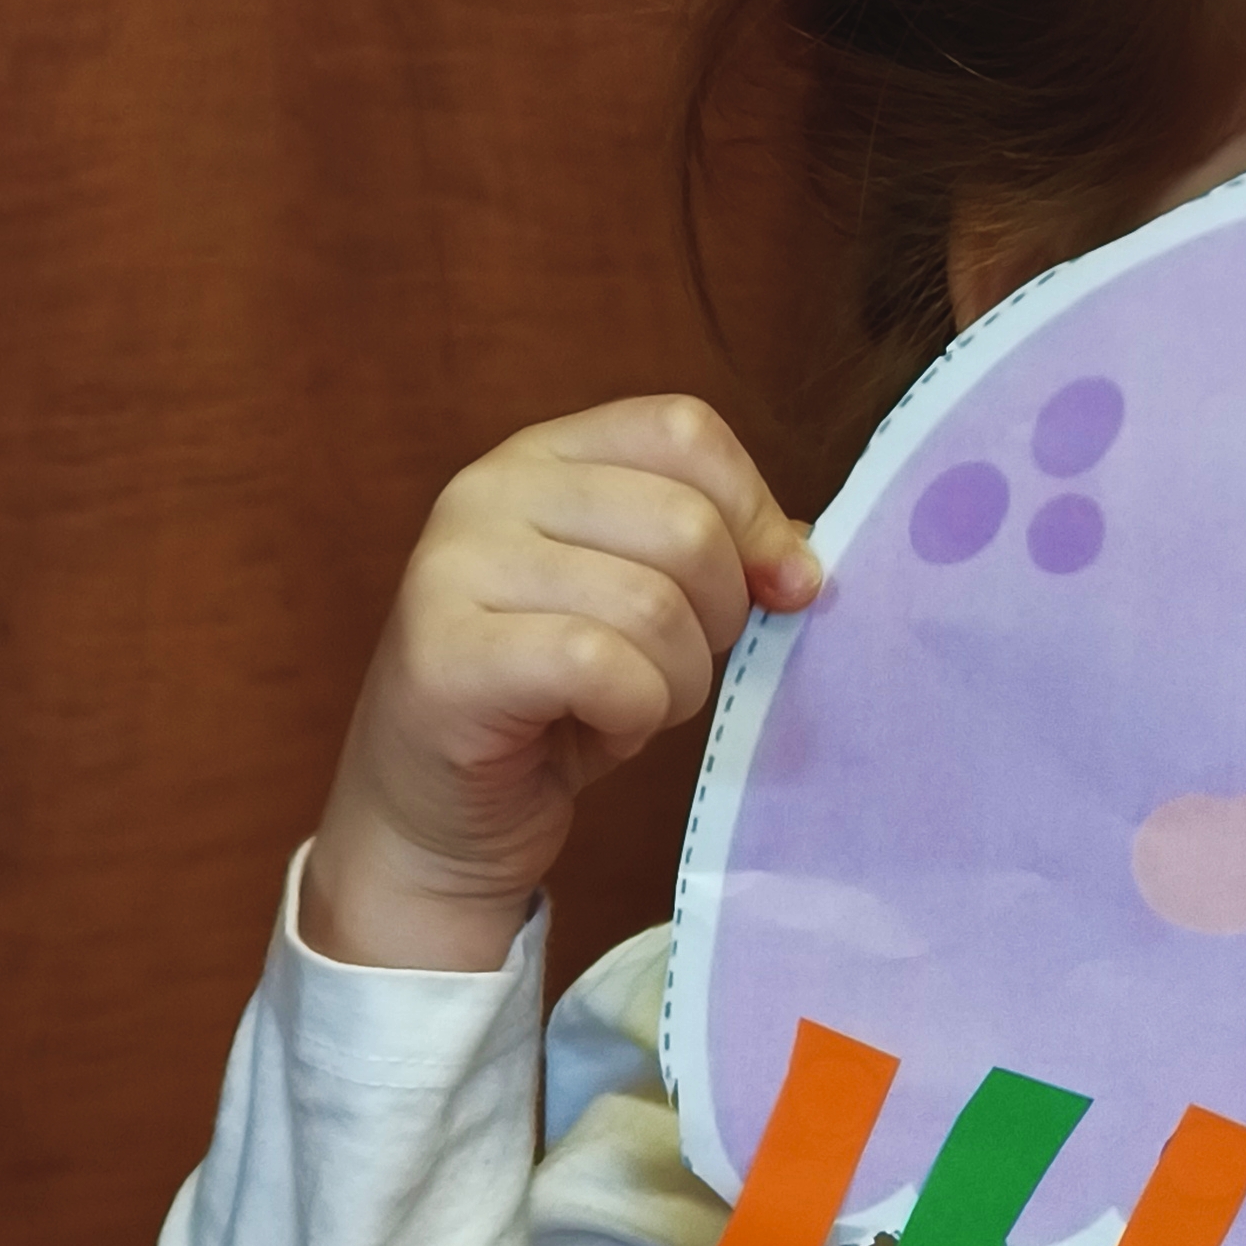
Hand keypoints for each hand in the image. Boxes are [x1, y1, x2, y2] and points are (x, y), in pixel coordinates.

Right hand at [302, 397, 818, 969]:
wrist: (440, 814)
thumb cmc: (556, 705)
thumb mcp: (648, 608)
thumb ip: (719, 560)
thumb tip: (805, 560)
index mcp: (546, 456)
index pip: (683, 431)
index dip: (756, 515)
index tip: (782, 590)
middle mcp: (489, 489)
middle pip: (685, 523)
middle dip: (719, 619)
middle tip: (676, 671)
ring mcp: (454, 566)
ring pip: (653, 604)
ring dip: (677, 682)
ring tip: (634, 707)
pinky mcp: (445, 654)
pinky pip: (600, 666)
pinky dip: (633, 714)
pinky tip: (601, 729)